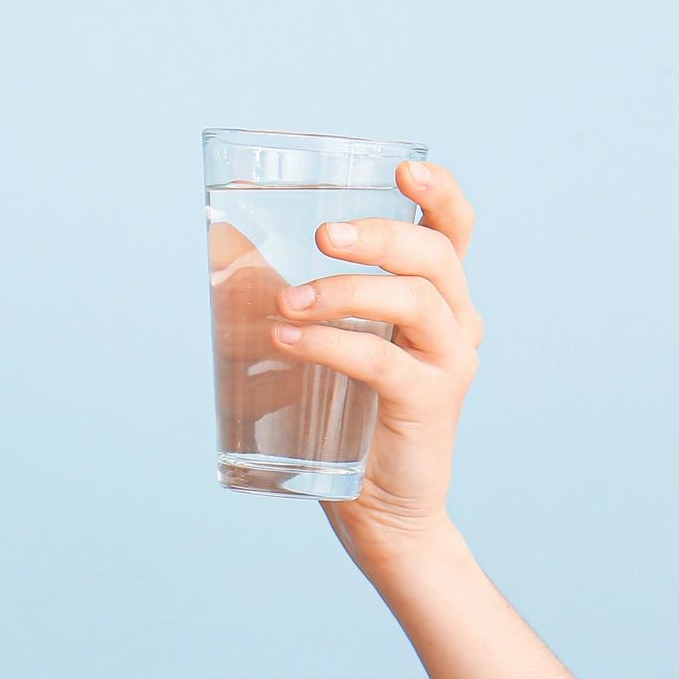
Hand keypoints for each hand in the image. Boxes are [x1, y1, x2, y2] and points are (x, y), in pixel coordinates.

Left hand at [266, 160, 482, 572]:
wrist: (379, 508)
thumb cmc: (343, 413)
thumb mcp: (327, 342)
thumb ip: (294, 292)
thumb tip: (223, 244)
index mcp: (437, 297)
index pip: (455, 232)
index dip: (440, 193)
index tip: (404, 169)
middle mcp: (455, 323)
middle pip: (436, 257)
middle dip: (380, 235)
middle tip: (323, 234)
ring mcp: (449, 365)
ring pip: (414, 302)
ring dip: (346, 291)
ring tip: (289, 301)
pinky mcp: (429, 406)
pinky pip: (384, 363)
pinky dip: (331, 345)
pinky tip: (287, 341)